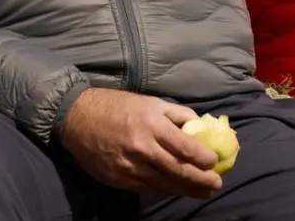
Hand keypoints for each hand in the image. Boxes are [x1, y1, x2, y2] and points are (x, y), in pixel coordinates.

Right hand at [59, 87, 222, 198]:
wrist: (78, 118)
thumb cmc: (118, 106)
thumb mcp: (150, 102)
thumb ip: (177, 114)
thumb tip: (201, 127)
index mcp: (152, 124)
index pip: (185, 147)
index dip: (204, 158)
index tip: (215, 162)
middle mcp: (142, 147)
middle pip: (178, 170)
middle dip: (200, 180)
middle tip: (216, 184)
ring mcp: (129, 166)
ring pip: (164, 184)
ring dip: (186, 190)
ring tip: (202, 192)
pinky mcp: (118, 179)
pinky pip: (147, 188)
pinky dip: (164, 190)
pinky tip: (176, 190)